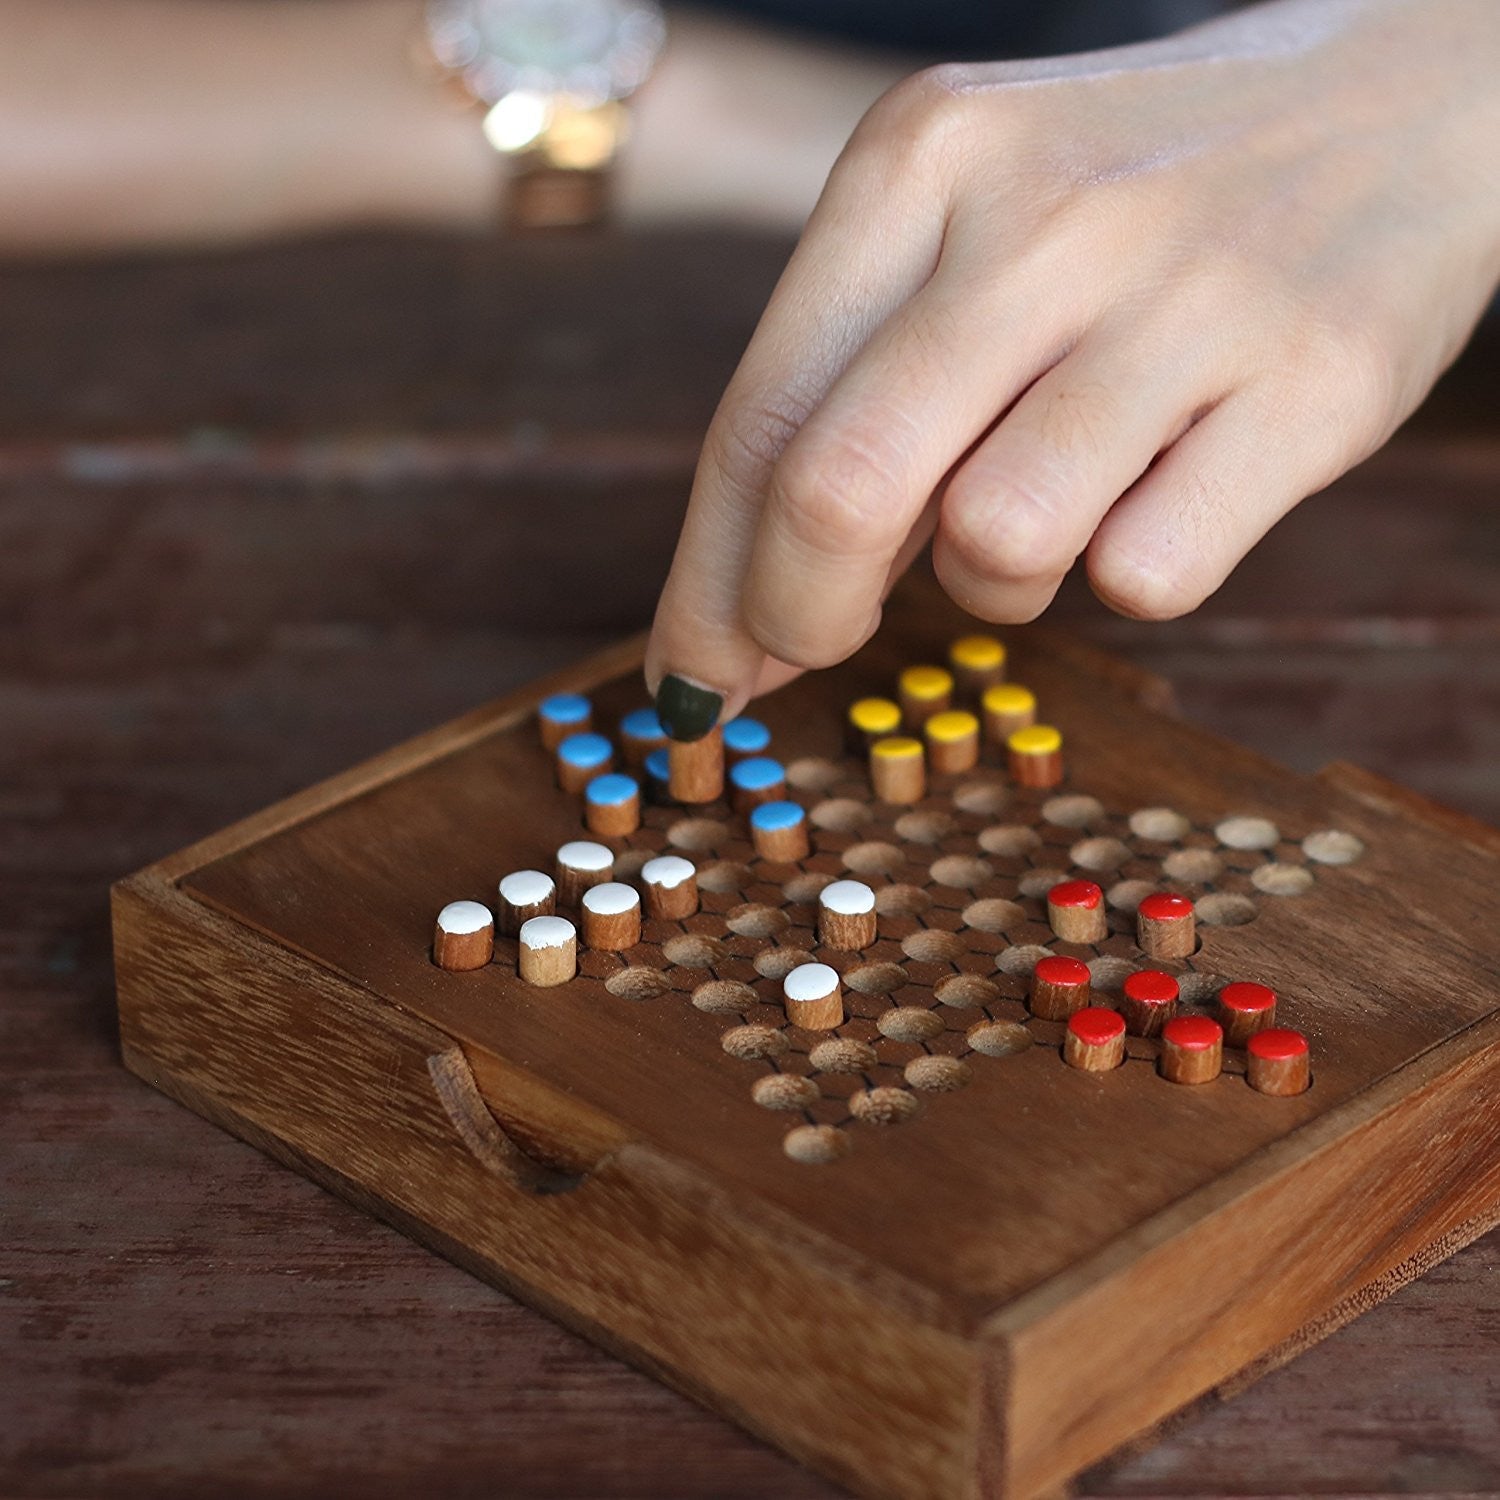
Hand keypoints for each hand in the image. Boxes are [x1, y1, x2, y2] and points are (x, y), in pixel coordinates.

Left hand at [645, 0, 1499, 735]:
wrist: (1410, 96)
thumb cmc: (1141, 200)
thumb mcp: (971, 228)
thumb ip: (855, 398)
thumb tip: (743, 625)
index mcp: (921, 162)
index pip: (757, 420)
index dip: (705, 584)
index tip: (690, 681)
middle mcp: (1042, 217)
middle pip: (837, 493)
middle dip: (799, 616)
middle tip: (817, 644)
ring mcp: (1187, 296)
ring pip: (996, 547)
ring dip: (998, 580)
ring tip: (1052, 504)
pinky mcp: (1315, 383)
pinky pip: (1147, 577)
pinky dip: (1133, 572)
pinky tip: (1165, 488)